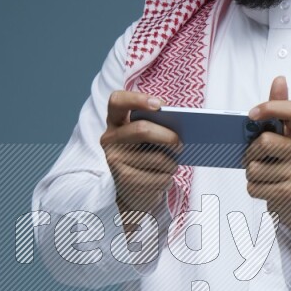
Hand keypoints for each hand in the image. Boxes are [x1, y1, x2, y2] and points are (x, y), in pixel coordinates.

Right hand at [100, 91, 181, 219]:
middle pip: (141, 129)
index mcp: (115, 122)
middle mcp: (110, 140)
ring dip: (172, 162)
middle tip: (180, 142)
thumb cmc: (146, 157)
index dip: (137, 99)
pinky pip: (160, 177)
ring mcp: (115, 161)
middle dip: (167, 135)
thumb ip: (157, 126)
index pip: (117, 101)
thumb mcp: (148, 139)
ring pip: (157, 157)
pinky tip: (162, 180)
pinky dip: (168, 178)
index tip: (160, 105)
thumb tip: (180, 127)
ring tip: (171, 164)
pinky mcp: (125, 181)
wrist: (134, 192)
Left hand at [243, 76, 290, 256]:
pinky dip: (253, 188)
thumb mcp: (288, 138)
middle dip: (250, 151)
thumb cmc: (289, 165)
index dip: (270, 106)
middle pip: (264, 142)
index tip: (252, 114)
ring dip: (250, 173)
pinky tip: (266, 188)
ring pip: (254, 168)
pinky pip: (253, 187)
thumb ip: (280, 111)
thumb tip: (280, 79)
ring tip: (263, 174)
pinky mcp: (289, 194)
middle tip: (253, 157)